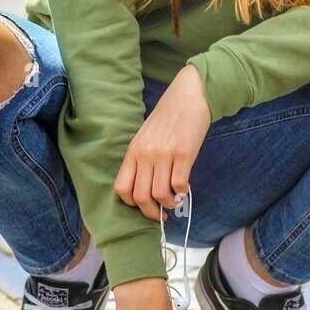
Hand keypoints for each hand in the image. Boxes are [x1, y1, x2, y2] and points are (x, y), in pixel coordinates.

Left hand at [114, 64, 210, 221]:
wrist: (188, 96)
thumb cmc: (167, 118)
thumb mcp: (146, 137)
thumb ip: (142, 159)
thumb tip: (145, 188)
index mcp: (133, 151)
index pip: (121, 188)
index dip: (132, 203)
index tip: (143, 205)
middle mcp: (146, 154)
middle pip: (141, 197)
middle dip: (151, 212)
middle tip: (161, 213)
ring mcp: (164, 154)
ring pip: (160, 195)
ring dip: (169, 205)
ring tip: (175, 201)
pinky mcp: (184, 153)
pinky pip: (179, 184)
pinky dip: (182, 192)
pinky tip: (184, 188)